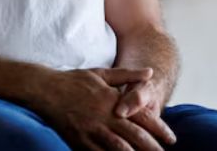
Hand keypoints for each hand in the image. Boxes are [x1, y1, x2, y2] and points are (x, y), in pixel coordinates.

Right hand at [33, 67, 175, 150]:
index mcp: (113, 101)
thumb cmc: (74, 80)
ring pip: (120, 148)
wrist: (45, 89)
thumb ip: (127, 75)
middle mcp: (105, 116)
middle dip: (152, 147)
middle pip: (135, 136)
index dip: (160, 129)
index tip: (172, 139)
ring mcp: (92, 130)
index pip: (142, 117)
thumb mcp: (102, 74)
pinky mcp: (80, 140)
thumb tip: (150, 72)